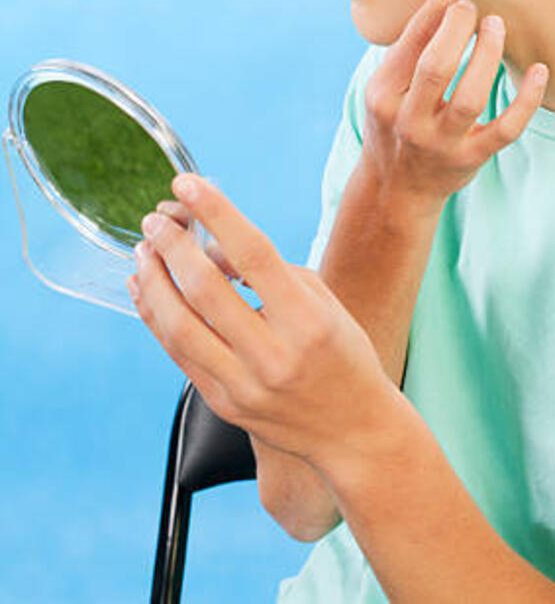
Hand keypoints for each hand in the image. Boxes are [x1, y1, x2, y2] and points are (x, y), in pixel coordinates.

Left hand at [129, 174, 396, 468]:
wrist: (352, 430)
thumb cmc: (342, 352)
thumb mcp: (321, 300)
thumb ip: (268, 271)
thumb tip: (211, 245)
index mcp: (307, 321)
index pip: (254, 254)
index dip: (218, 213)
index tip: (188, 182)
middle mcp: (273, 355)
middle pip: (205, 290)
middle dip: (172, 246)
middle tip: (156, 219)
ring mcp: (243, 386)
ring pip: (178, 326)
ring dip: (153, 280)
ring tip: (143, 249)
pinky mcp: (222, 404)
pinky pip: (177, 353)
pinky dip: (155, 315)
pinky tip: (145, 288)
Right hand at [359, 0, 548, 217]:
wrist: (396, 188)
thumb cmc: (396, 119)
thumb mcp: (386, 85)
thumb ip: (414, 42)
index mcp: (382, 93)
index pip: (411, 41)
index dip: (436, 3)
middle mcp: (408, 119)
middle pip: (436, 67)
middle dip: (458, 27)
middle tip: (473, 7)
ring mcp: (440, 143)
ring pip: (470, 97)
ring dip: (488, 55)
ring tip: (496, 25)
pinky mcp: (470, 159)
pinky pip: (506, 129)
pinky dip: (526, 99)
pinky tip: (539, 70)